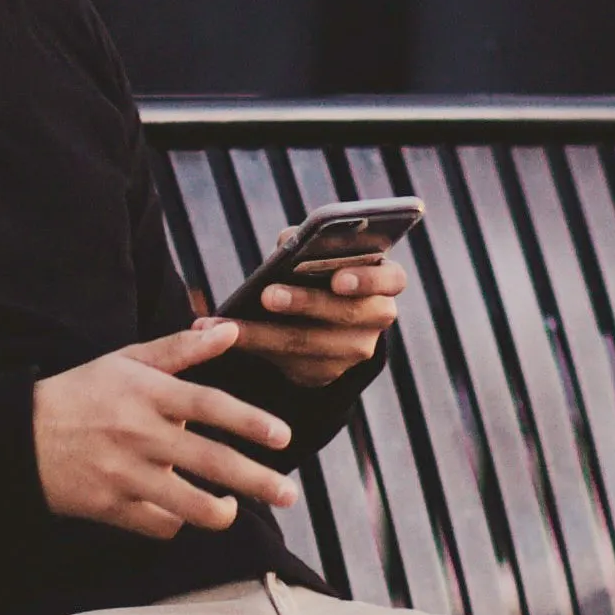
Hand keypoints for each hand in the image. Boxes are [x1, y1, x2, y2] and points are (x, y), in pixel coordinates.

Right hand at [33, 322, 300, 538]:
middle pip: (211, 462)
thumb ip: (181, 350)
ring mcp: (124, 475)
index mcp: (146, 394)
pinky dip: (176, 522)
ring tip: (233, 508)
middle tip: (288, 493)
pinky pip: (159, 525)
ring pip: (190, 506)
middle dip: (257, 480)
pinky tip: (182, 512)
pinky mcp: (110, 508)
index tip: (283, 438)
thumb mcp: (126, 362)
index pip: (209, 405)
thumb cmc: (81, 393)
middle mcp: (139, 435)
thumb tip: (231, 331)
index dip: (250, 422)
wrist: (18, 437)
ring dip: (221, 513)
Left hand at [226, 250, 405, 389]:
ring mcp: (355, 351)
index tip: (337, 279)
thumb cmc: (319, 272)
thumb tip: (289, 241)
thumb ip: (309, 245)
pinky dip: (253, 348)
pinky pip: (290, 364)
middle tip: (268, 295)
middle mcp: (377, 318)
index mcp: (385, 281)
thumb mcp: (320, 255)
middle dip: (304, 303)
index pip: (392, 279)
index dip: (368, 280)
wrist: (322, 320)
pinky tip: (221, 337)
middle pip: (346, 314)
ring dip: (263, 333)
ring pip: (310, 344)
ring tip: (226, 324)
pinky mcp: (328, 374)